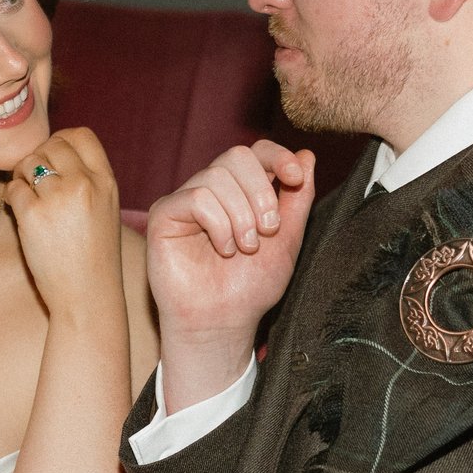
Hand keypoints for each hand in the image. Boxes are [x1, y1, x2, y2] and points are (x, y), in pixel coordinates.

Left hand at [8, 127, 124, 316]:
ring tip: (30, 200)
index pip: (81, 135)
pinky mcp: (34, 214)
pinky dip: (12, 198)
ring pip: (28, 162)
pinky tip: (22, 215)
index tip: (54, 162)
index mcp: (106, 181)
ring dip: (22, 177)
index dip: (61, 142)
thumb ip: (87, 179)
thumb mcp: (105, 210)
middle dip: (38, 159)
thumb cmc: (94, 257)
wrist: (87, 296)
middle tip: (37, 184)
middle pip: (51, 144)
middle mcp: (85, 183)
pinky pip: (13, 188)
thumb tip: (52, 153)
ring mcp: (59, 197)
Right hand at [145, 144, 313, 405]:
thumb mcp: (288, 239)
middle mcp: (213, 189)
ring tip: (245, 248)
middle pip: (238, 156)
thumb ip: (298, 198)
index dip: (278, 156)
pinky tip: (223, 250)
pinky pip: (197, 198)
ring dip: (241, 215)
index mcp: (242, 191)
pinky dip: (218, 225)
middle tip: (268, 229)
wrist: (224, 321)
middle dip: (261, 192)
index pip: (257, 151)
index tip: (295, 177)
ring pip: (217, 176)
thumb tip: (307, 155)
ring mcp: (187, 200)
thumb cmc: (251, 287)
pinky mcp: (165, 214)